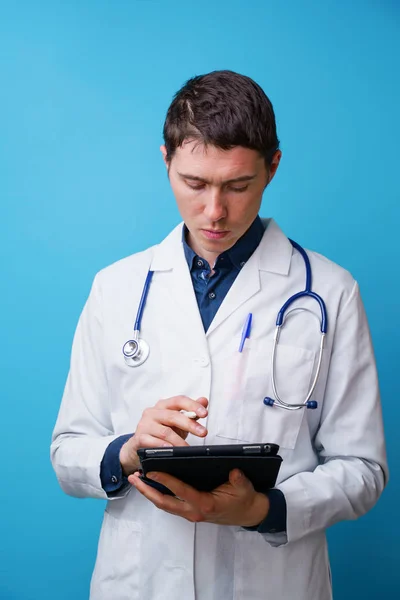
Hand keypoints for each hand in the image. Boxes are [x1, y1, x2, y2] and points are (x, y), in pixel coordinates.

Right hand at [119, 395, 207, 475]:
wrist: (139, 446)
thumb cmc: (161, 432)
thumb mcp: (178, 421)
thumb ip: (191, 411)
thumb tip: (204, 400)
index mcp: (163, 405)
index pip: (179, 400)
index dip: (192, 405)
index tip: (205, 413)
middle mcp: (152, 412)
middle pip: (173, 416)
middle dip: (190, 424)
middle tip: (203, 432)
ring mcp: (144, 425)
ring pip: (165, 432)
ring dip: (179, 441)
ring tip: (188, 448)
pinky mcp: (139, 438)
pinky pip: (152, 442)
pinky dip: (163, 447)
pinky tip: (171, 451)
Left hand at [128, 469, 268, 527]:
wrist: (248, 513)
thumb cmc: (244, 499)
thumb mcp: (244, 487)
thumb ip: (238, 480)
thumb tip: (233, 471)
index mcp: (205, 504)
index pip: (180, 491)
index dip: (165, 481)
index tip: (151, 471)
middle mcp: (194, 511)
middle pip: (164, 502)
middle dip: (147, 490)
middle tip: (134, 477)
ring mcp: (190, 513)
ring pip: (164, 505)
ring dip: (149, 493)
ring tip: (137, 479)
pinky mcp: (189, 512)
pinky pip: (170, 504)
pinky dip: (158, 495)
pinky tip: (151, 485)